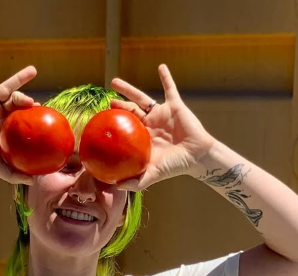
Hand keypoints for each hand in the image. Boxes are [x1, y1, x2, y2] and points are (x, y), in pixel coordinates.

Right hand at [0, 57, 39, 185]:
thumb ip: (14, 174)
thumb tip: (35, 182)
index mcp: (6, 128)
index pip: (23, 118)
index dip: (34, 116)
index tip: (44, 115)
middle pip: (17, 101)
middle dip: (28, 99)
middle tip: (37, 103)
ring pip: (5, 88)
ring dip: (19, 79)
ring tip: (32, 71)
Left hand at [109, 64, 215, 190]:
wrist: (196, 157)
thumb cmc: (175, 166)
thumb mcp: (153, 174)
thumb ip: (136, 182)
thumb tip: (117, 186)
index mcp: (143, 138)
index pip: (125, 128)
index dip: (114, 124)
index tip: (100, 121)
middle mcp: (150, 124)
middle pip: (130, 111)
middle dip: (117, 105)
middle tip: (105, 100)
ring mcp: (161, 114)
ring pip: (142, 98)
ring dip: (128, 89)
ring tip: (114, 82)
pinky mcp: (175, 106)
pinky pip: (170, 88)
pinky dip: (166, 77)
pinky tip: (160, 67)